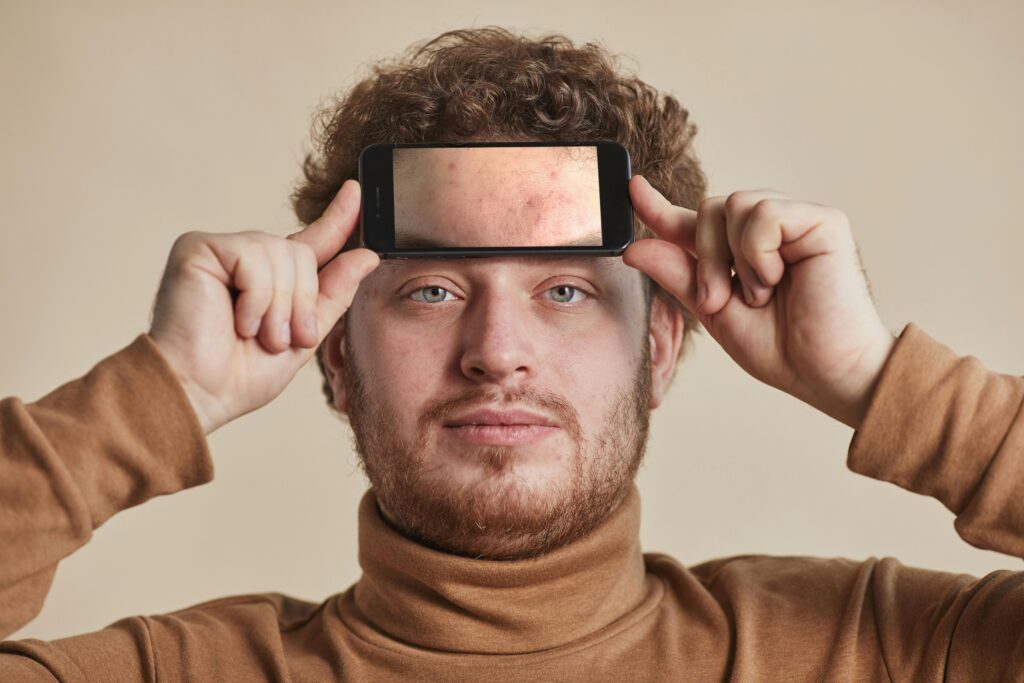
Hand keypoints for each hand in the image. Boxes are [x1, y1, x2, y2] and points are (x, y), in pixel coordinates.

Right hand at [148, 179, 378, 434]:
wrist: (197, 394)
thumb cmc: (239, 376)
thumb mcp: (304, 337)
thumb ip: (334, 293)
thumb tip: (367, 255)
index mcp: (270, 280)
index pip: (311, 241)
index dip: (337, 217)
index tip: (355, 190)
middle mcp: (245, 259)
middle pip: (302, 254)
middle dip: (301, 303)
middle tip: (279, 340)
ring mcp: (221, 250)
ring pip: (282, 254)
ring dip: (279, 307)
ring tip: (257, 335)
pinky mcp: (198, 247)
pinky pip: (254, 258)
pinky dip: (256, 298)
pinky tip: (238, 321)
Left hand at [622, 176, 894, 428]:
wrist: (828, 372)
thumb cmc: (782, 348)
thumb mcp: (714, 311)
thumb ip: (678, 275)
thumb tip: (634, 248)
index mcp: (742, 252)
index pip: (694, 222)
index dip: (660, 207)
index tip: (631, 189)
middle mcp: (769, 231)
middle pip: (709, 207)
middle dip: (704, 257)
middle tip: (719, 300)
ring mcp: (797, 221)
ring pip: (733, 204)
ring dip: (734, 258)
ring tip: (761, 294)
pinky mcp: (822, 220)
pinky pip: (764, 212)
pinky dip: (759, 251)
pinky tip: (779, 278)